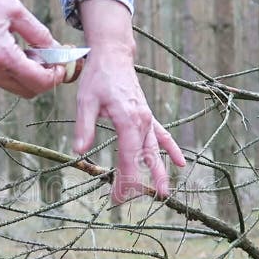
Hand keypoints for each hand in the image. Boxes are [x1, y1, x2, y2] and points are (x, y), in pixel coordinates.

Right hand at [0, 0, 65, 97]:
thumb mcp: (15, 11)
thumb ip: (39, 34)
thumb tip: (57, 50)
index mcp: (2, 56)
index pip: (39, 82)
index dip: (55, 77)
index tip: (59, 67)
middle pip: (28, 91)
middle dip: (42, 79)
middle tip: (45, 61)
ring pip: (11, 87)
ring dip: (22, 74)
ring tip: (18, 50)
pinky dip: (3, 72)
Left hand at [76, 0, 185, 202]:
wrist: (114, 55)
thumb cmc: (99, 77)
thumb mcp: (85, 100)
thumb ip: (84, 127)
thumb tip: (79, 151)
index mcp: (128, 120)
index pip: (128, 159)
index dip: (124, 181)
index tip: (117, 199)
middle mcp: (143, 122)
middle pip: (143, 159)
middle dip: (140, 183)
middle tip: (135, 203)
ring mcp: (148, 119)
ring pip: (155, 150)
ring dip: (160, 172)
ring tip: (165, 193)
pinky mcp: (147, 116)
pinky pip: (162, 136)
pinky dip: (170, 149)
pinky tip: (180, 162)